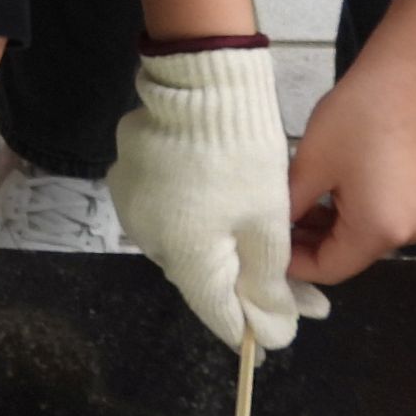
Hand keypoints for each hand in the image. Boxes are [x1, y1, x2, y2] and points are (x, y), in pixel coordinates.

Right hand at [104, 49, 327, 353]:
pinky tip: (219, 201)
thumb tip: (271, 331)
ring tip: (253, 233)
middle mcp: (149, 242)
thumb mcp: (268, 223)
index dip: (252, 326)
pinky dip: (195, 219)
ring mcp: (133, 209)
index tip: (282, 329)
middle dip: (243, 284)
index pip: (218, 313)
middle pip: (201, 279)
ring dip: (218, 249)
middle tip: (288, 277)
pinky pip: (166, 215)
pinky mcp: (128, 181)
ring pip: (184, 246)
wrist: (198, 84)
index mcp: (184, 257)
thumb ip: (267, 284)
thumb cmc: (242, 157)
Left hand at [287, 59, 415, 282]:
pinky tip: (319, 196)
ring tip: (289, 206)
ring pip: (359, 238)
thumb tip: (270, 231)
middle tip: (269, 225)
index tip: (261, 247)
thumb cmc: (356, 119)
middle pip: (346, 256)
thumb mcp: (310, 165)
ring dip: (325, 228)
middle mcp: (405, 236)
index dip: (293, 263)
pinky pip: (376, 221)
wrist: (408, 80)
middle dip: (307, 244)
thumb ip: (288, 207)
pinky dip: (346, 215)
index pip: (330, 269)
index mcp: (380, 232)